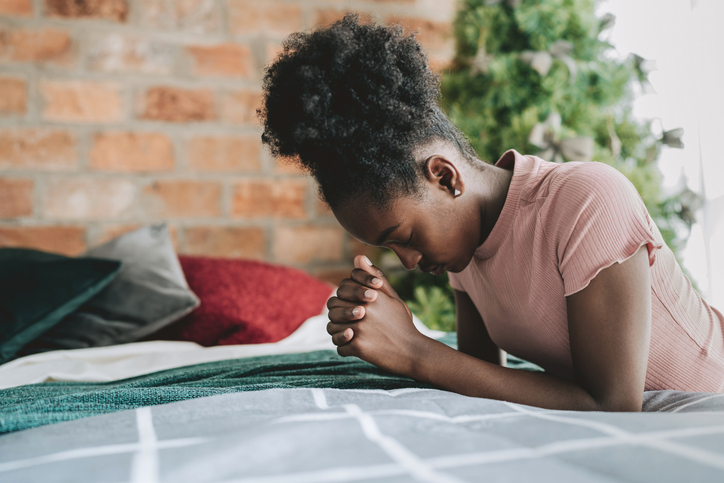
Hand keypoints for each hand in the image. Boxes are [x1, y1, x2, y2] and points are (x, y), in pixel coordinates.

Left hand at [326, 255, 423, 375]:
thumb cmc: (401, 323)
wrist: (413, 352)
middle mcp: (363, 309)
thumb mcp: (392, 298)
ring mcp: (359, 328)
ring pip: (332, 327)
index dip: (347, 295)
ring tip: (352, 333)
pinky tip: (357, 346)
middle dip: (339, 312)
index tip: (358, 303)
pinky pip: (339, 346)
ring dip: (339, 331)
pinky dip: (345, 347)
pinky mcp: (357, 347)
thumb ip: (374, 277)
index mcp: (371, 295)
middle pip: (333, 306)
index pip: (343, 287)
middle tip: (352, 320)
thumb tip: (358, 256)